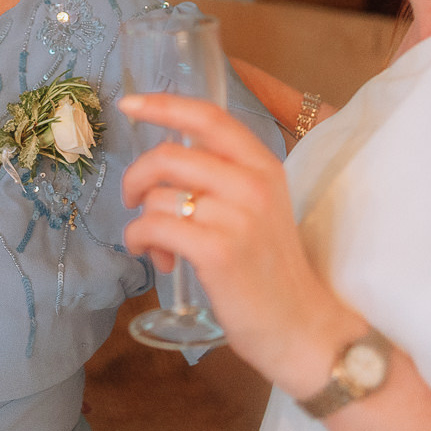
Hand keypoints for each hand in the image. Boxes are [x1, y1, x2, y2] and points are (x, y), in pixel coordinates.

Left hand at [118, 93, 356, 386]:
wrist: (301, 326)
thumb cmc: (270, 267)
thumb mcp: (258, 206)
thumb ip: (221, 175)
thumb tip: (163, 158)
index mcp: (263, 165)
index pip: (208, 117)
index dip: (163, 105)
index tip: (129, 104)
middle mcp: (252, 184)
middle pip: (169, 155)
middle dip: (136, 176)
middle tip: (132, 199)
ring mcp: (235, 217)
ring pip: (156, 196)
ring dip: (142, 220)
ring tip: (160, 245)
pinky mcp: (216, 251)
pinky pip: (152, 227)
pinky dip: (141, 241)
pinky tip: (160, 259)